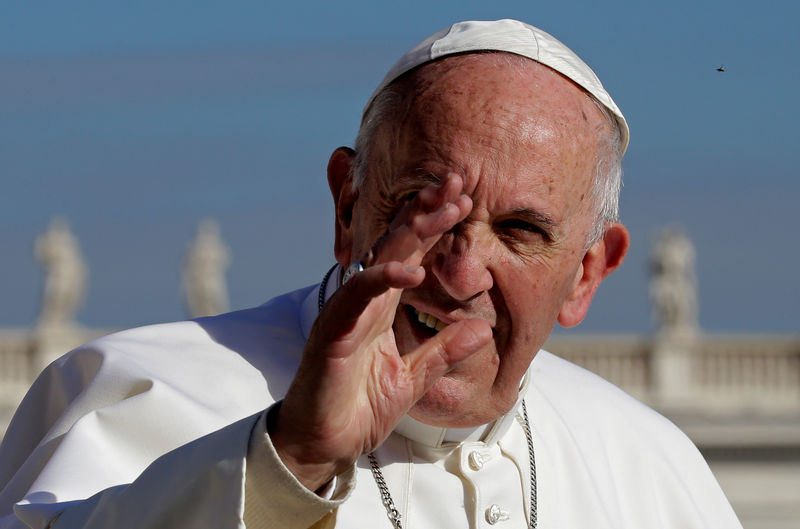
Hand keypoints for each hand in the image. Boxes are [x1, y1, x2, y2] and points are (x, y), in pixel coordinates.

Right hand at [271, 173, 492, 490]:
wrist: (322, 444)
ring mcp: (346, 313)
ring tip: (443, 209)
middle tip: (458, 182)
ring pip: (378, 260)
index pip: (411, 255)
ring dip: (410, 232)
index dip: (435, 227)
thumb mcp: (414, 379)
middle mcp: (364, 302)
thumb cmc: (360, 407)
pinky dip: (382, 280)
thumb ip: (444, 351)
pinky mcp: (332, 332)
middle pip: (396, 245)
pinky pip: (357, 297)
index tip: (465, 201)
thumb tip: (483, 329)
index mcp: (382, 307)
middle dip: (426, 212)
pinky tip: (410, 270)